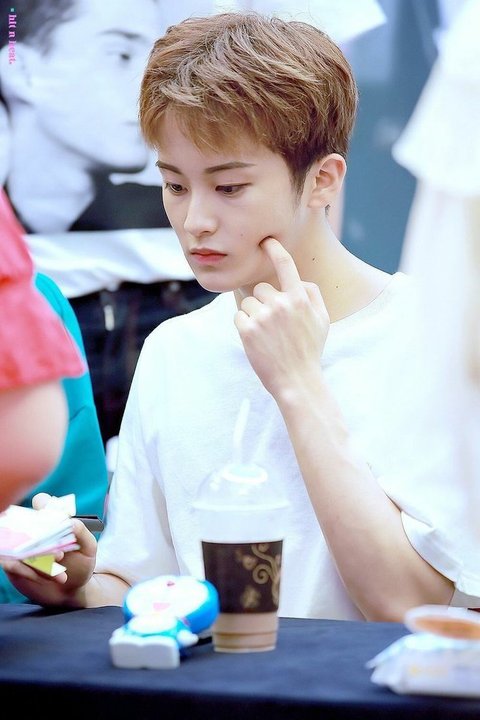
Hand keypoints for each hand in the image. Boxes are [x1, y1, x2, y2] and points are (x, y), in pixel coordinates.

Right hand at [0, 493, 96, 606]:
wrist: (70, 591)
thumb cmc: (80, 564)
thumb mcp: (88, 548)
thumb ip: (82, 533)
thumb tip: (71, 522)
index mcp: (52, 520)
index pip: (41, 502)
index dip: (43, 504)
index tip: (55, 519)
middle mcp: (34, 530)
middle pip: (27, 523)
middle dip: (44, 540)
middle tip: (61, 556)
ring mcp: (21, 546)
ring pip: (19, 544)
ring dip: (37, 560)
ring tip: (60, 576)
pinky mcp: (13, 564)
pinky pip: (11, 563)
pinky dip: (28, 571)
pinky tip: (45, 579)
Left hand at [234, 238, 328, 397]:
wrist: (297, 380)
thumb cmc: (310, 350)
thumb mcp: (322, 321)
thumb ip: (313, 296)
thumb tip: (301, 281)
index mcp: (299, 299)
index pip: (286, 266)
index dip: (275, 250)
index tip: (267, 241)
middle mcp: (281, 304)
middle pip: (260, 288)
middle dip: (263, 302)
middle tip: (273, 325)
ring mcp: (263, 317)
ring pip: (247, 303)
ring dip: (253, 315)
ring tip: (266, 335)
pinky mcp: (247, 330)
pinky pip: (238, 316)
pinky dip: (244, 326)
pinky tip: (256, 341)